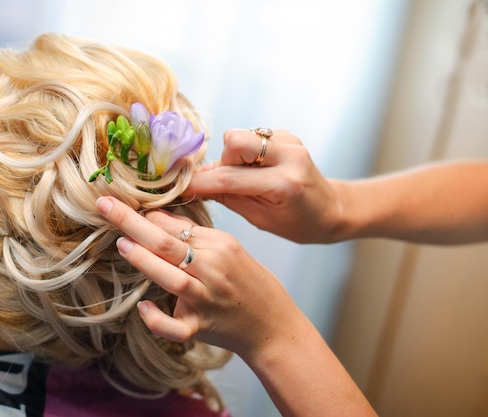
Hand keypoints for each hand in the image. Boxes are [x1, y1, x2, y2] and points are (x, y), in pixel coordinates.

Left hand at [96, 196, 290, 357]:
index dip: (146, 214)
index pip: (177, 225)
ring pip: (172, 277)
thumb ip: (196, 236)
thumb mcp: (229, 250)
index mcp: (220, 245)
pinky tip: (143, 307)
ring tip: (122, 245)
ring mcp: (207, 299)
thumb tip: (156, 217)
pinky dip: (157, 319)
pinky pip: (177, 326)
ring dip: (144, 260)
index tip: (120, 203)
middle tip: (104, 207)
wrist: (273, 325)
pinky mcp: (202, 327)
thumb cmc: (248, 283)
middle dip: (132, 222)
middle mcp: (213, 269)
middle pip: (168, 243)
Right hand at [186, 129, 344, 242]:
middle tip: (227, 181)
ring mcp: (289, 141)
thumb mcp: (261, 219)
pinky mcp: (287, 135)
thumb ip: (228, 198)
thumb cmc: (297, 223)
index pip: (230, 179)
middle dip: (222, 161)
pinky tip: (257, 169)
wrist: (331, 209)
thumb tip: (195, 185)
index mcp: (284, 184)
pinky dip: (246, 153)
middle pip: (234, 140)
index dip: (200, 183)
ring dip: (233, 157)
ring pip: (240, 136)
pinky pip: (252, 136)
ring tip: (245, 177)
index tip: (180, 188)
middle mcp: (288, 156)